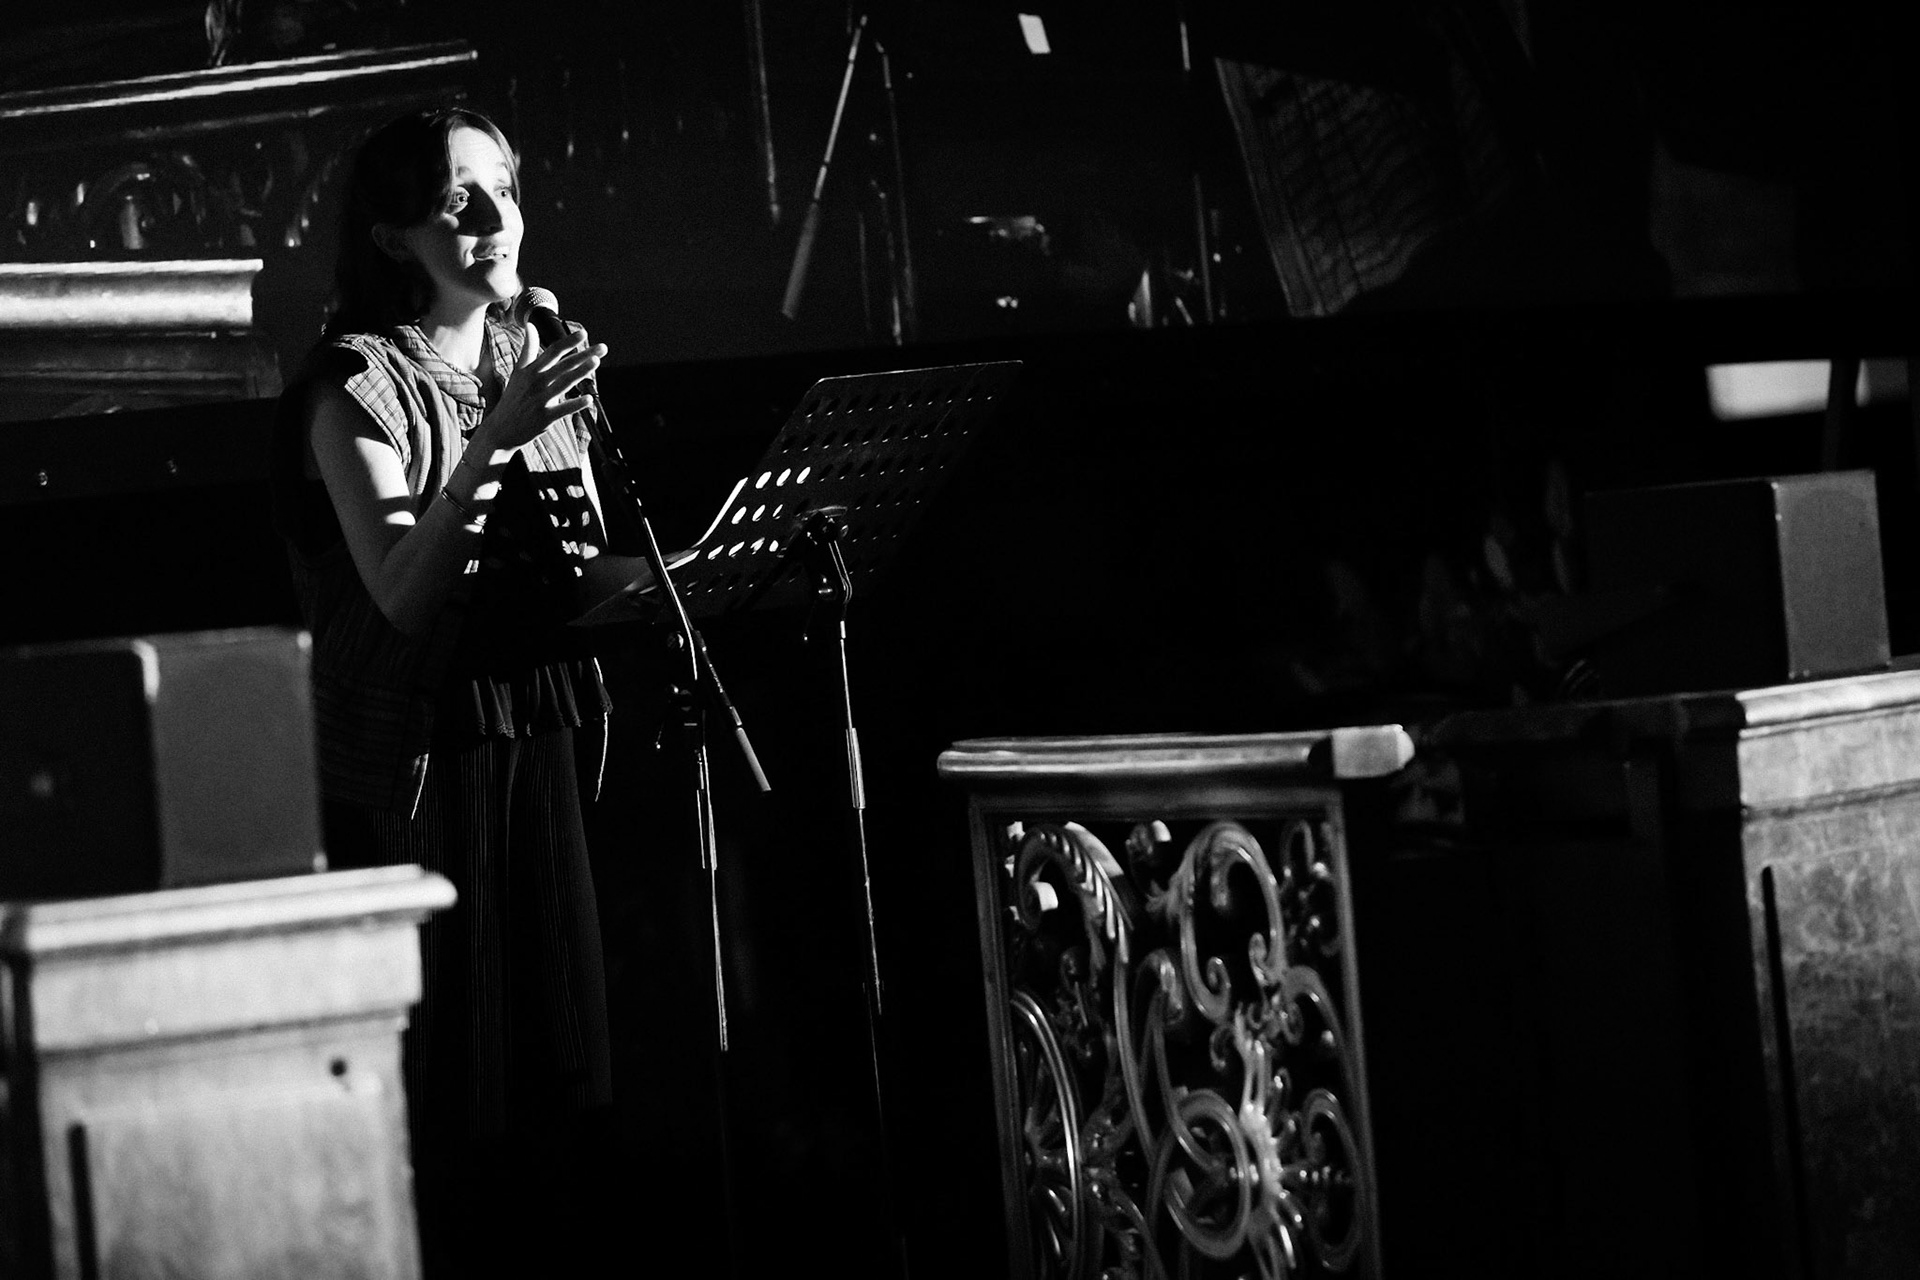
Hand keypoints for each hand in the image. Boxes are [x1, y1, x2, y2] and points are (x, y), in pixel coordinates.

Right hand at [474, 323, 606, 454]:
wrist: (500, 429)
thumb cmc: (513, 399)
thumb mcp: (518, 372)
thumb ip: (527, 349)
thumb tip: (530, 326)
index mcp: (530, 370)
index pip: (552, 352)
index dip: (568, 342)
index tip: (583, 333)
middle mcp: (536, 382)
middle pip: (563, 365)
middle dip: (583, 354)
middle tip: (603, 347)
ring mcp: (540, 400)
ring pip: (564, 383)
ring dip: (581, 372)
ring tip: (596, 361)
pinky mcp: (544, 418)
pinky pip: (563, 409)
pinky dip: (576, 404)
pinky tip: (589, 398)